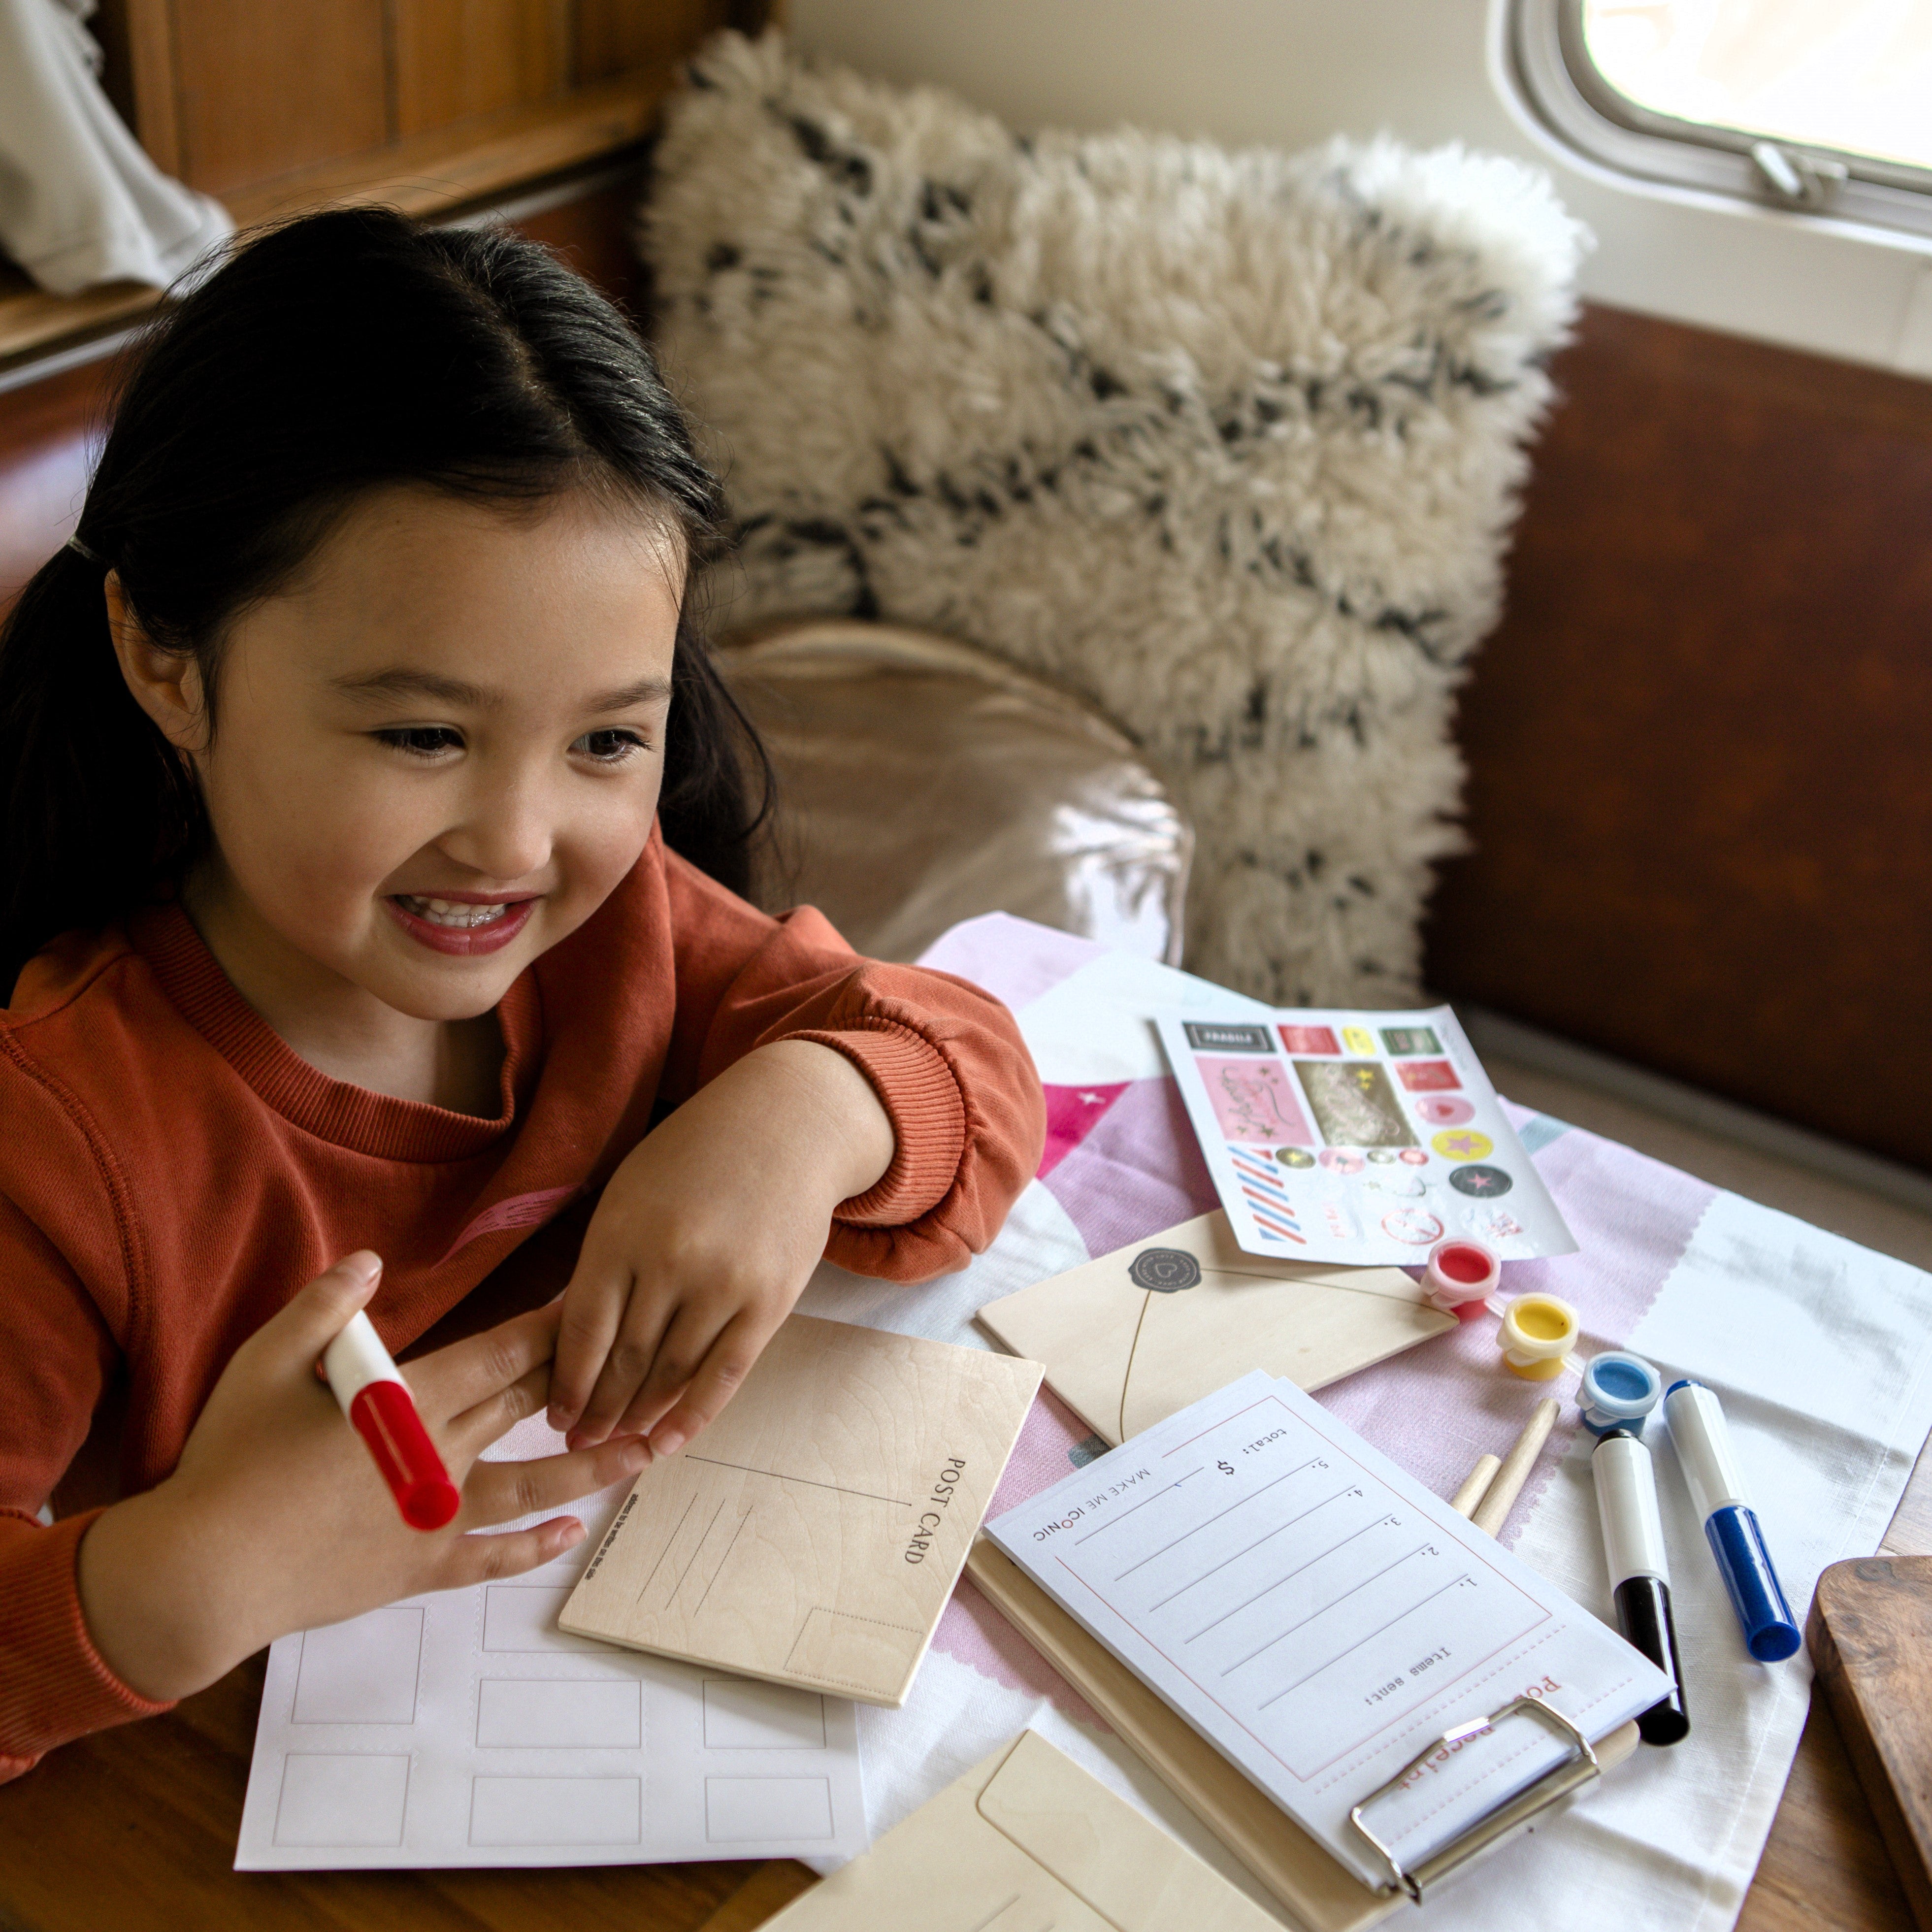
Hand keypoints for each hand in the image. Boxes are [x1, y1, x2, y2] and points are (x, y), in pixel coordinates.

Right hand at [78, 1251, 651, 1702]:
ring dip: (593, 1464)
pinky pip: (492, 1557)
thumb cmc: (230, 1462)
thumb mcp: (265, 1364)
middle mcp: (440, 1456)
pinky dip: (535, 1546)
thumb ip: (324, 1309)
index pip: (503, 1353)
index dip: (553, 1325)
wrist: (203, 1574)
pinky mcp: (420, 1569)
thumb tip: (368, 1259)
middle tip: (636, 1356)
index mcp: (410, 1400)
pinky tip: (573, 1532)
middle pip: (528, 1405)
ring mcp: (436, 1517)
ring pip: (535, 1483)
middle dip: (583, 1376)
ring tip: (645, 1448)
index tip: (596, 1302)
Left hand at [547, 1039, 893, 1456]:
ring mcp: (723, 1285)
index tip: (555, 1416)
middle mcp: (670, 1263)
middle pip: (624, 1361)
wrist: (787, 1125)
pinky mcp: (768, 1301)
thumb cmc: (696, 1157)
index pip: (581, 1331)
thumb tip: (579, 1343)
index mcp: (622, 1233)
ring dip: (641, 1416)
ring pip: (671, 1373)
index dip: (566, 1384)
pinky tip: (669, 1440)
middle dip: (598, 1411)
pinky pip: (724, 1374)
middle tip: (580, 1442)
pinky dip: (693, 1414)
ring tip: (621, 1441)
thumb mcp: (631, 1193)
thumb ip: (605, 1262)